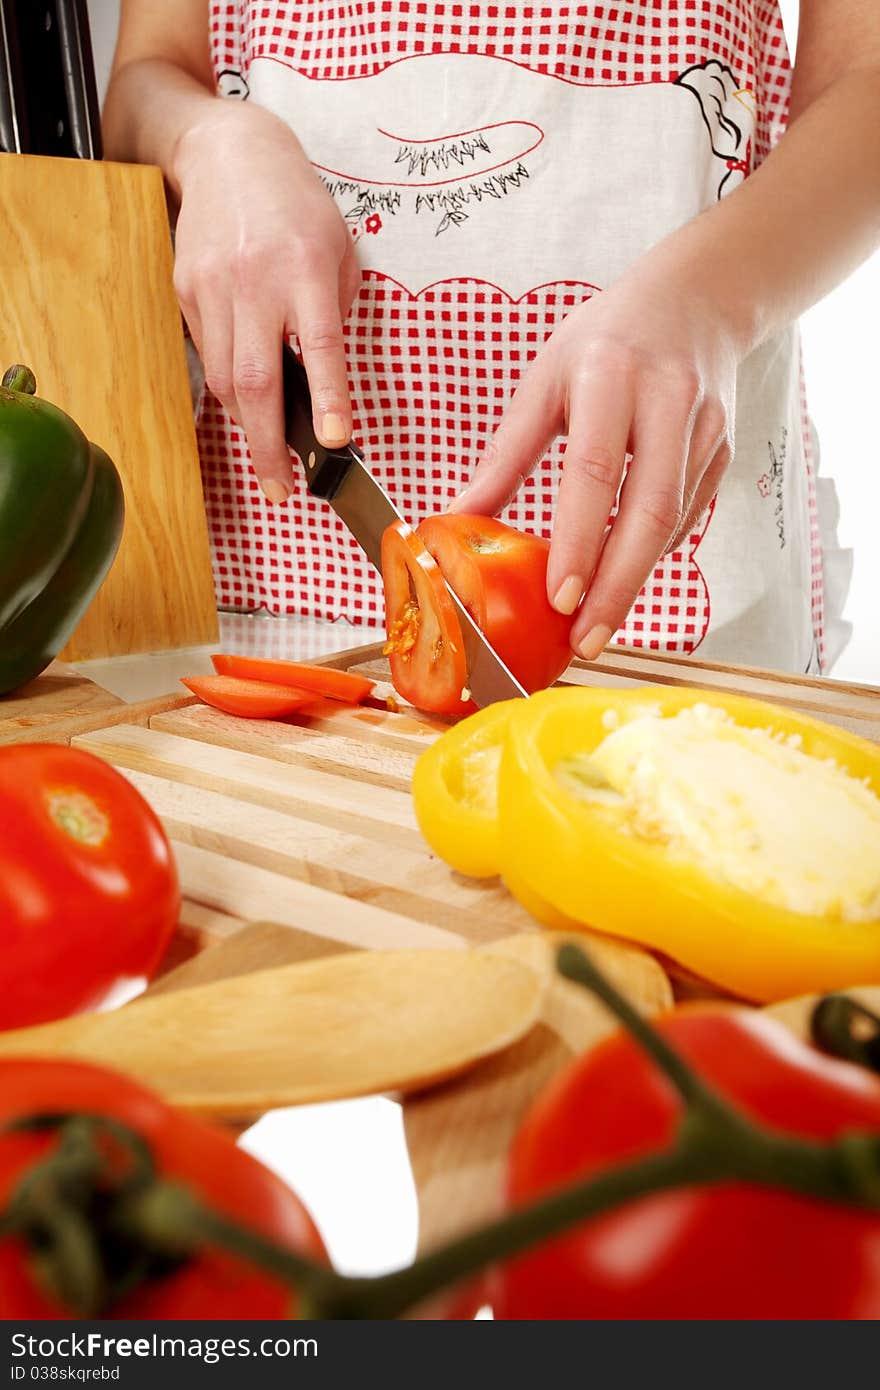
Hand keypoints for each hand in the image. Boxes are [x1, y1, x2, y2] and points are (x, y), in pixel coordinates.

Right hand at [172, 101, 359, 500]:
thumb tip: (325, 384)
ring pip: (225, 378)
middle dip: (268, 444)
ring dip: (246, 426)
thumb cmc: (297, 207)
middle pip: (256, 379)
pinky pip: (208, 354)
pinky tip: (245, 396)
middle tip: (281, 488)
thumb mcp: (338, 251)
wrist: (230, 155)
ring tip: (267, 455)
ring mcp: (214, 287)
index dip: (329, 397)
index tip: (336, 440)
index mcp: (306, 269)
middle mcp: (256, 281)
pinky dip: (228, 386)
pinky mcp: (186, 290)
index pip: (320, 345)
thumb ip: (333, 314)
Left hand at [451, 263, 740, 658]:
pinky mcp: (722, 452)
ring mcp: (705, 429)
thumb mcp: (545, 381)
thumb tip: (456, 519)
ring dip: (634, 581)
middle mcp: (668, 402)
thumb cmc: (606, 340)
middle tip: (585, 640)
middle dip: (616, 587)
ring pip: (673, 524)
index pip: (595, 471)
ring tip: (595, 626)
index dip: (579, 540)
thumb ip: (506, 455)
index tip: (559, 596)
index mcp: (610, 376)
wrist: (696, 300)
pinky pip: (687, 519)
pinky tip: (622, 580)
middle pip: (648, 513)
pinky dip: (652, 556)